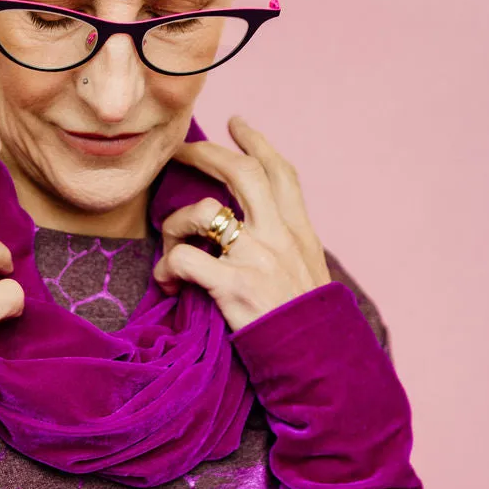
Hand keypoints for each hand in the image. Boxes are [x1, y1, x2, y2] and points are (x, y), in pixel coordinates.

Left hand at [152, 115, 330, 332]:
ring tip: (169, 247)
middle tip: (181, 151)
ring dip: (175, 223)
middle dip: (207, 153)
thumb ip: (287, 248)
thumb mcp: (309, 275)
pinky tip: (168, 282)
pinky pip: (185, 259)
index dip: (257, 143)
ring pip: (204, 211)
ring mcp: (257, 259)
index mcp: (300, 233)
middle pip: (241, 172)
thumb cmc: (308, 327)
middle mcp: (280, 237)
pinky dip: (167, 267)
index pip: (281, 173)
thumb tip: (261, 232)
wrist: (320, 365)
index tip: (237, 123)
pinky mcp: (234, 287)